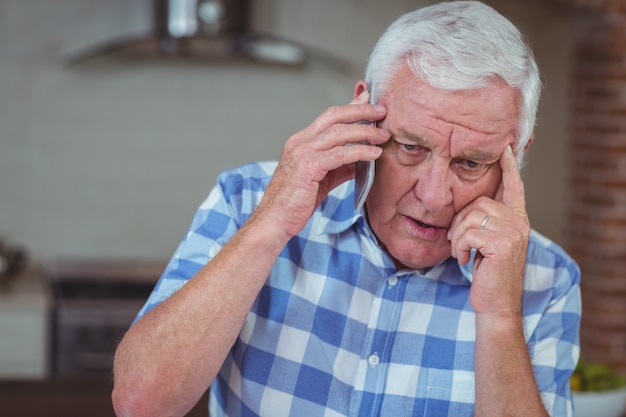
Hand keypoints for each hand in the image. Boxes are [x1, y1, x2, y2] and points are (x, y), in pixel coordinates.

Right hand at [256, 92, 389, 238]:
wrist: (275, 220)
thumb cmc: (295, 202)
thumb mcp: (322, 178)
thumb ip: (341, 165)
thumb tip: (364, 158)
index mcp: (301, 141)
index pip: (329, 117)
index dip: (351, 107)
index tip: (369, 102)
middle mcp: (300, 142)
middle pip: (334, 116)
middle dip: (361, 111)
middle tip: (382, 111)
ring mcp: (302, 153)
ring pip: (339, 132)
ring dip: (365, 131)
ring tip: (383, 135)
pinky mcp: (308, 167)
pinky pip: (340, 154)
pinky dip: (360, 152)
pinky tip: (374, 154)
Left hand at [447, 145, 529, 315]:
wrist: (496, 304)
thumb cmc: (488, 274)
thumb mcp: (487, 244)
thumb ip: (485, 222)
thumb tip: (469, 208)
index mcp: (517, 219)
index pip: (514, 186)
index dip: (509, 167)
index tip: (506, 148)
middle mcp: (520, 222)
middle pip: (478, 202)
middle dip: (459, 222)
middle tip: (458, 243)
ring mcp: (514, 232)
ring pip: (471, 217)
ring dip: (458, 237)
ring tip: (462, 253)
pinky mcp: (504, 244)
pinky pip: (469, 232)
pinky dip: (460, 247)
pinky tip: (466, 260)